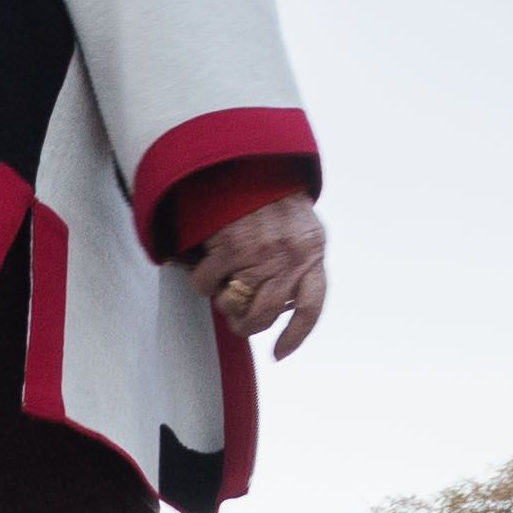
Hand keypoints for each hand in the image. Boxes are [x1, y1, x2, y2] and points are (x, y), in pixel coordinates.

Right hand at [187, 194, 327, 357]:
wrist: (249, 159)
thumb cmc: (273, 197)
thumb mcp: (300, 227)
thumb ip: (298, 263)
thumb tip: (279, 306)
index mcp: (312, 251)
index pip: (310, 306)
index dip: (295, 335)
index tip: (279, 353)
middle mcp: (290, 254)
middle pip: (266, 314)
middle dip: (248, 325)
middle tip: (238, 322)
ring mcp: (260, 251)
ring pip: (235, 303)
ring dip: (223, 303)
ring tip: (221, 289)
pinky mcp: (230, 245)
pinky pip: (208, 283)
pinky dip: (200, 282)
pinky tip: (204, 270)